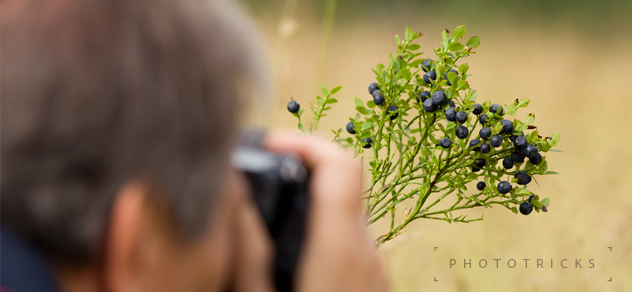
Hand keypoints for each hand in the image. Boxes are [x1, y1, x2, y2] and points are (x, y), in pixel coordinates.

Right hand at [265, 132, 388, 291]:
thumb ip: (249, 246)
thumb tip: (237, 195)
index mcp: (338, 248)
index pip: (340, 165)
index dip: (306, 142)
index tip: (271, 145)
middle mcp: (365, 251)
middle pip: (344, 183)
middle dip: (304, 165)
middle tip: (266, 169)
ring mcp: (374, 267)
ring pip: (347, 212)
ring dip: (313, 198)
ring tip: (273, 207)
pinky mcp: (373, 281)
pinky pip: (352, 238)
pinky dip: (323, 227)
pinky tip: (294, 246)